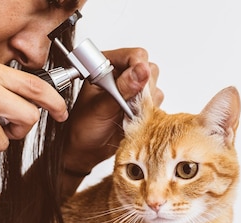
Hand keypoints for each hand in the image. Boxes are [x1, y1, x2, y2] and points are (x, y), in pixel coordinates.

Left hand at [62, 47, 162, 173]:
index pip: (135, 55)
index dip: (140, 69)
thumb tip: (142, 71)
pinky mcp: (141, 103)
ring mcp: (132, 88)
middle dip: (144, 88)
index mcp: (106, 65)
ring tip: (126, 115)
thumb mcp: (101, 107)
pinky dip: (149, 112)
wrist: (85, 149)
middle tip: (127, 105)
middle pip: (149, 68)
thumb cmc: (83, 127)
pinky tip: (133, 120)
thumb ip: (122, 88)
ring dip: (146, 102)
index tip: (138, 86)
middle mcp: (121, 73)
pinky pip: (157, 102)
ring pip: (155, 86)